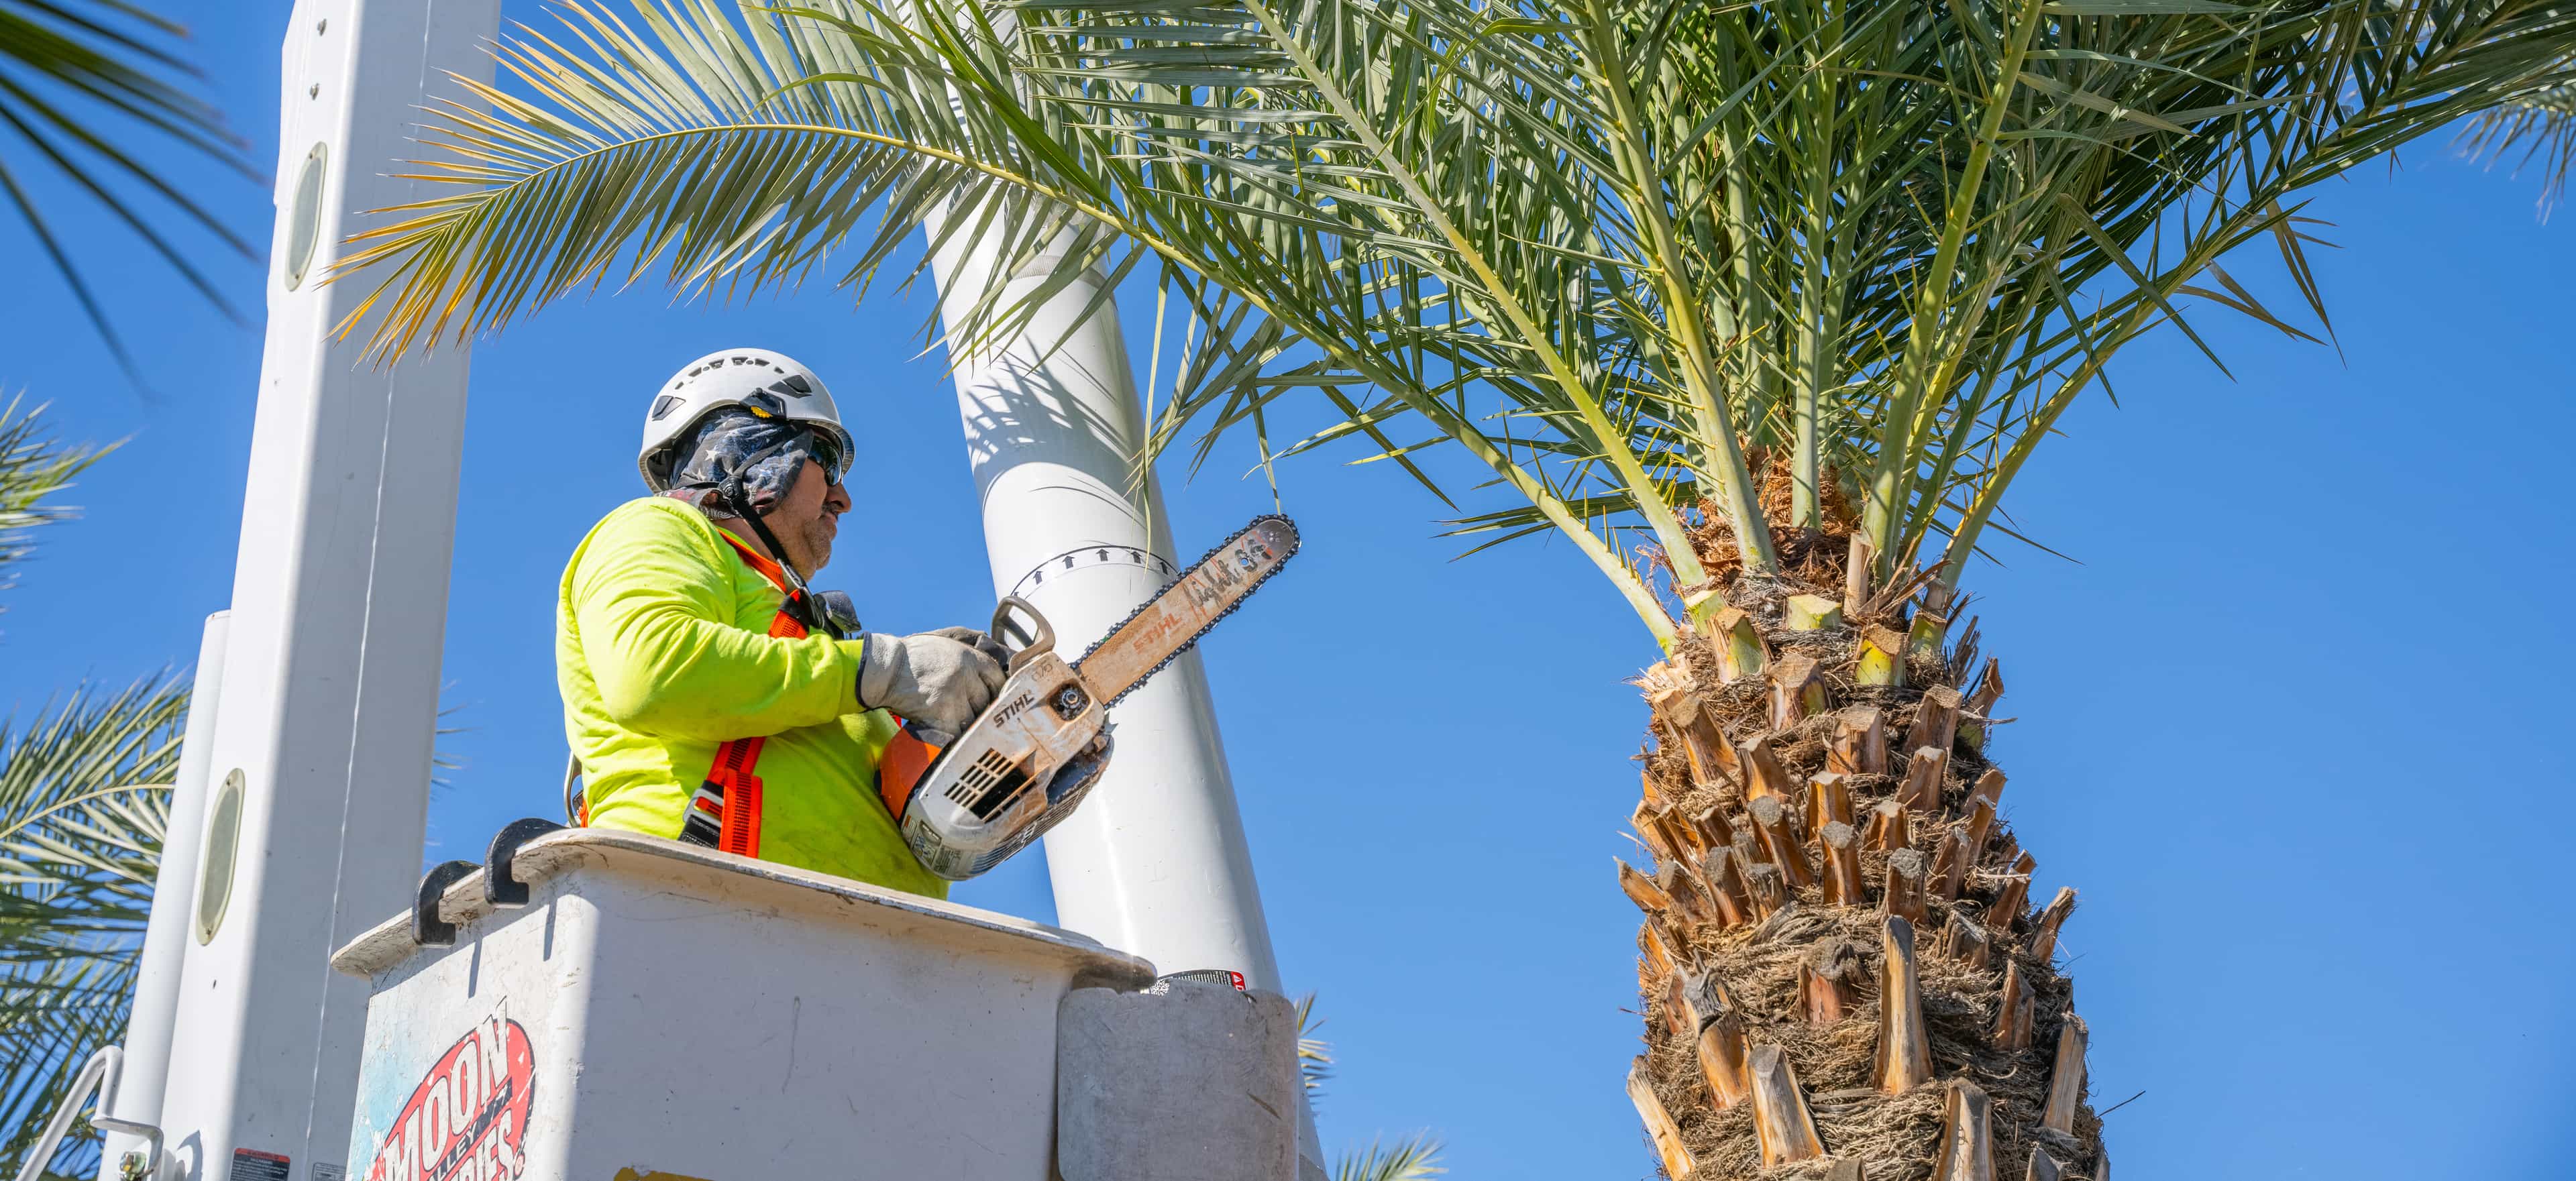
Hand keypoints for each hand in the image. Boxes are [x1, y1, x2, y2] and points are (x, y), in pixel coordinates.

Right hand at [856, 630, 1006, 735]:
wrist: (885, 669)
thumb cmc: (912, 657)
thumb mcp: (945, 644)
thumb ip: (968, 654)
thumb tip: (988, 665)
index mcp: (969, 658)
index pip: (997, 678)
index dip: (996, 690)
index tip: (991, 697)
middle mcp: (965, 676)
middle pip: (986, 701)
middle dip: (979, 708)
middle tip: (967, 711)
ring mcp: (954, 697)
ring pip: (973, 719)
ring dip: (964, 723)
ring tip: (951, 719)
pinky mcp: (941, 715)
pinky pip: (957, 733)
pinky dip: (952, 735)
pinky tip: (944, 730)